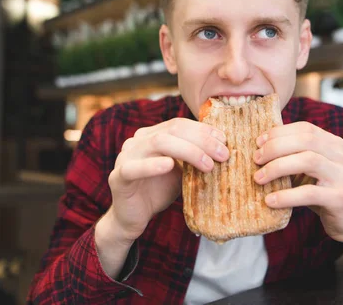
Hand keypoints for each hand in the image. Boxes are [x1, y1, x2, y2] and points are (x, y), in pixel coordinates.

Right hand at [107, 118, 229, 241]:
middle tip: (223, 154)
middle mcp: (138, 140)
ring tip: (208, 165)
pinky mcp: (118, 176)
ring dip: (188, 151)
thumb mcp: (181, 173)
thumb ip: (194, 160)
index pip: (179, 124)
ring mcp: (126, 156)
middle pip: (173, 130)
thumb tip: (224, 150)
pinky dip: (153, 165)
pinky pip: (134, 167)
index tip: (224, 141)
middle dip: (202, 140)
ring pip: (158, 143)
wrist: (133, 218)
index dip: (203, 130)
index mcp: (152, 135)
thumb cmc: (158, 191)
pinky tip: (169, 166)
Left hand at [253, 121, 342, 243]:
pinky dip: (286, 196)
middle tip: (256, 159)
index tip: (258, 143)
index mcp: (333, 144)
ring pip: (308, 161)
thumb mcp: (308, 169)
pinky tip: (270, 200)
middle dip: (275, 147)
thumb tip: (259, 146)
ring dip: (278, 167)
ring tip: (258, 178)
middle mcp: (341, 156)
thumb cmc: (321, 192)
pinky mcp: (340, 198)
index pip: (304, 128)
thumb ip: (293, 155)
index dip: (279, 132)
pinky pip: (309, 193)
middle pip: (305, 140)